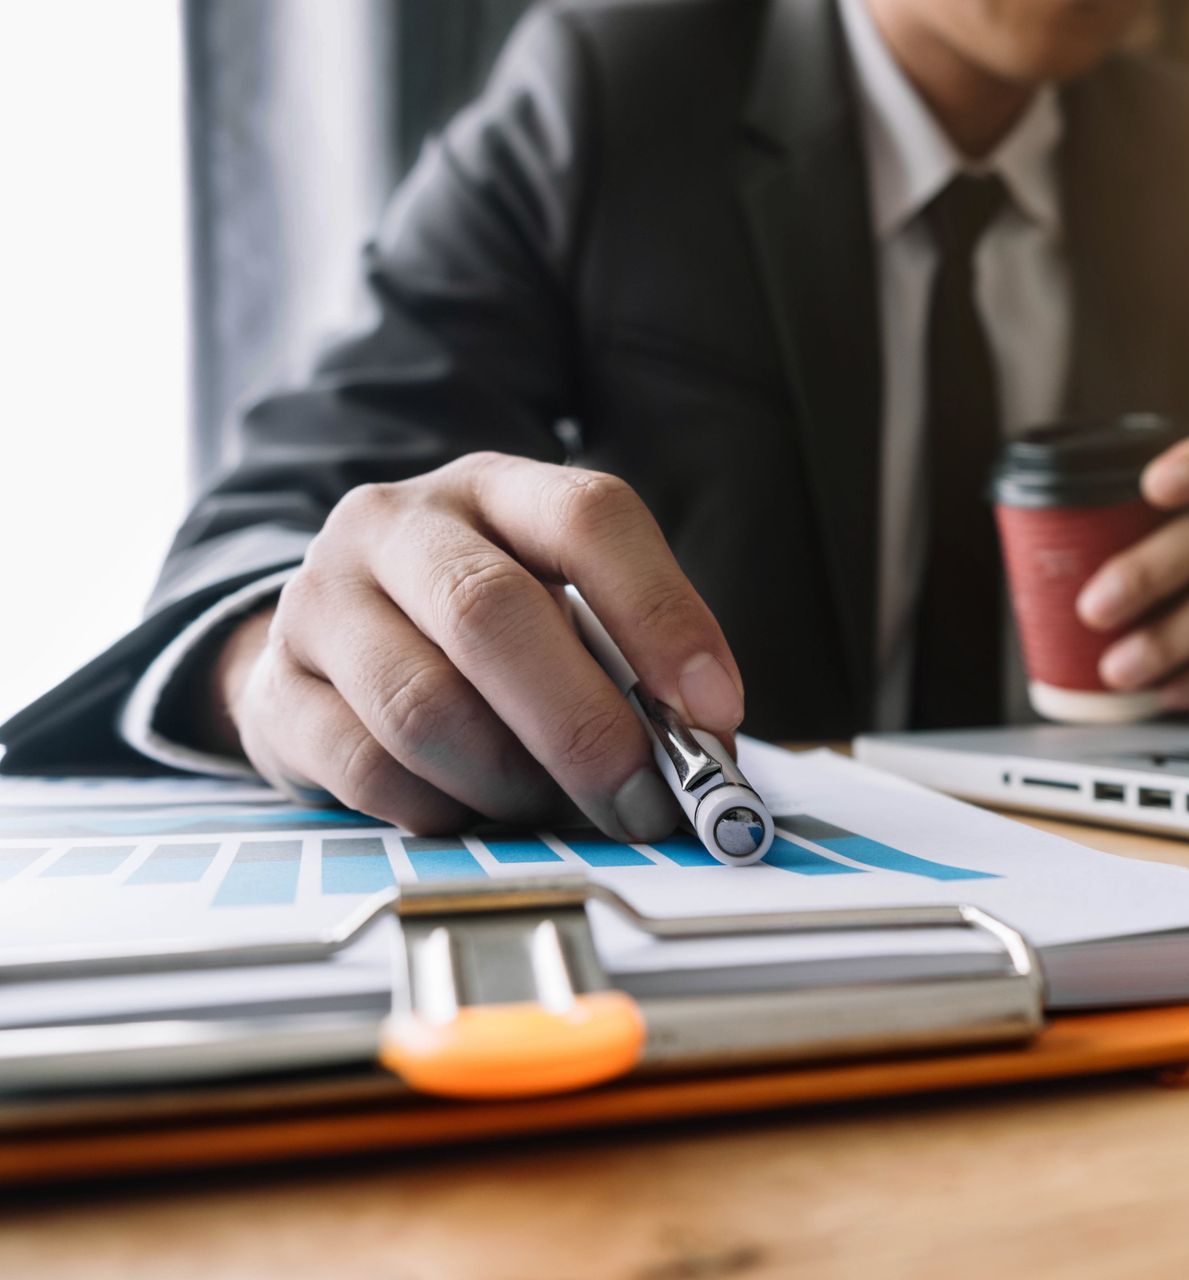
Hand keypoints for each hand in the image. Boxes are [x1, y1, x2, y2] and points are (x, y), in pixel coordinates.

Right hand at [206, 453, 744, 840]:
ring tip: (554, 806)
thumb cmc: (482, 635)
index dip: (662, 614)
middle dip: (585, 727)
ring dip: (512, 779)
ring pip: (425, 704)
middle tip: (644, 801)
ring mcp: (320, 600)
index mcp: (495, 488)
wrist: (332, 645)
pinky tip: (473, 810)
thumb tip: (704, 751)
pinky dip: (442, 808)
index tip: (715, 710)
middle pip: (491, 613)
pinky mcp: (274, 690)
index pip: (589, 516)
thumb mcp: (562, 610)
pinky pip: (368, 769)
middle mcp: (396, 524)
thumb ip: (628, 663)